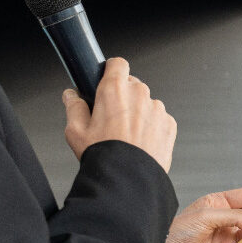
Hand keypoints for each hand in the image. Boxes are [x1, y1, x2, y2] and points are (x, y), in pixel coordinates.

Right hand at [62, 58, 177, 170]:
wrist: (129, 179)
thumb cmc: (103, 155)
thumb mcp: (75, 130)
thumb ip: (73, 107)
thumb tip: (71, 96)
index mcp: (114, 89)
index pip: (117, 63)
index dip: (111, 71)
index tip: (107, 79)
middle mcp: (139, 94)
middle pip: (133, 84)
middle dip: (124, 96)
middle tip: (113, 117)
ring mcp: (157, 109)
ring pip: (147, 103)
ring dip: (139, 112)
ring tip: (128, 135)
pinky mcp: (170, 124)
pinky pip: (160, 119)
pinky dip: (152, 126)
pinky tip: (141, 142)